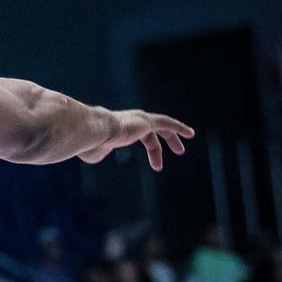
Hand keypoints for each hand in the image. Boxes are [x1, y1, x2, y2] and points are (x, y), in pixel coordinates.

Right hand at [78, 109, 193, 170]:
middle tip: (158, 162)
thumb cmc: (90, 142)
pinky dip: (179, 127)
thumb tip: (100, 152)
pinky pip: (167, 123)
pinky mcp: (147, 121)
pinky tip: (190, 134)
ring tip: (180, 151)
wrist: (94, 130)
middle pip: (147, 134)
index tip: (144, 162)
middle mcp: (128, 122)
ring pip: (159, 129)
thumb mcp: (94, 151)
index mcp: (115, 129)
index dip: (137, 150)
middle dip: (155, 146)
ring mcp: (137, 120)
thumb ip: (99, 152)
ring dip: (171, 139)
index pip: (130, 137)